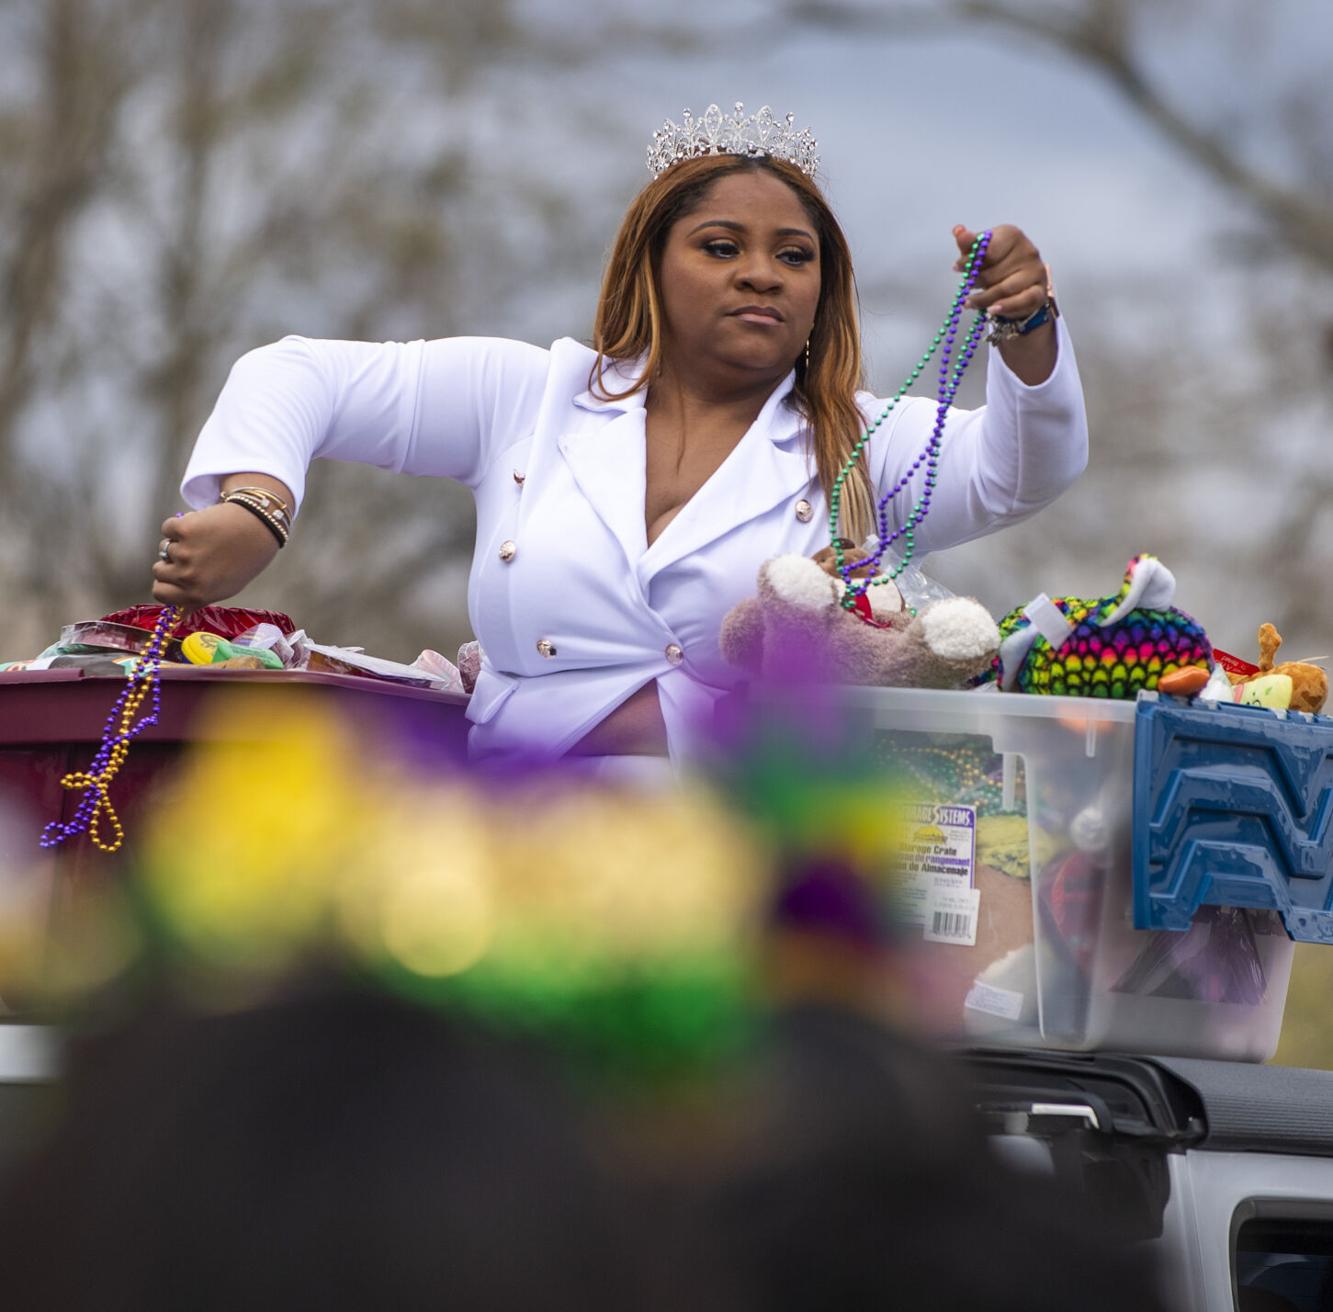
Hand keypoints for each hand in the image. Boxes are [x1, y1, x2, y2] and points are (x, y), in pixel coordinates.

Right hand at [151, 502, 279, 612]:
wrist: (260, 528)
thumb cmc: (247, 559)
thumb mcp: (227, 588)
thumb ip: (198, 600)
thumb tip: (180, 614)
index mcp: (197, 594)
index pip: (160, 594)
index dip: (165, 584)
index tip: (173, 577)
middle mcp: (188, 576)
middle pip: (158, 571)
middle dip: (170, 563)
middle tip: (192, 556)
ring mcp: (183, 552)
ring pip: (164, 548)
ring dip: (178, 543)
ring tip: (204, 540)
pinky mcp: (182, 529)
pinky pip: (168, 528)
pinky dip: (179, 526)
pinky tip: (200, 526)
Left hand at [951, 224, 1050, 322]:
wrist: (1019, 282)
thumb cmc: (997, 263)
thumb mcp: (981, 251)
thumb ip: (969, 243)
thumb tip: (958, 230)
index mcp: (1012, 235)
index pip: (988, 249)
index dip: (969, 260)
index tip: (957, 267)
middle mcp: (1027, 251)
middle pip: (993, 272)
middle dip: (976, 281)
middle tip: (966, 287)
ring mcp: (1035, 271)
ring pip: (1004, 289)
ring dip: (983, 299)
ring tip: (969, 302)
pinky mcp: (1039, 291)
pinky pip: (1020, 302)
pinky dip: (1004, 307)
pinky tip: (990, 310)